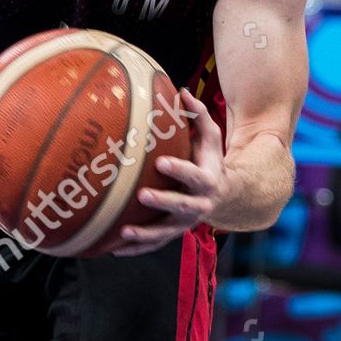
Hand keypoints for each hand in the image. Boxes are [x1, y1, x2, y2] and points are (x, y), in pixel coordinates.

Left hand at [115, 89, 226, 255]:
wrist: (226, 197)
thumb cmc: (210, 161)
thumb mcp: (212, 138)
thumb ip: (199, 116)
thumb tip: (183, 90)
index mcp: (207, 181)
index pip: (194, 176)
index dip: (179, 170)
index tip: (161, 162)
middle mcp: (199, 206)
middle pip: (182, 207)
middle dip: (163, 202)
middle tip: (142, 195)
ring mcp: (186, 224)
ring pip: (166, 233)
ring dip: (146, 235)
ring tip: (123, 232)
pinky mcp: (173, 234)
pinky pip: (154, 245)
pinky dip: (136, 249)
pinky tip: (113, 249)